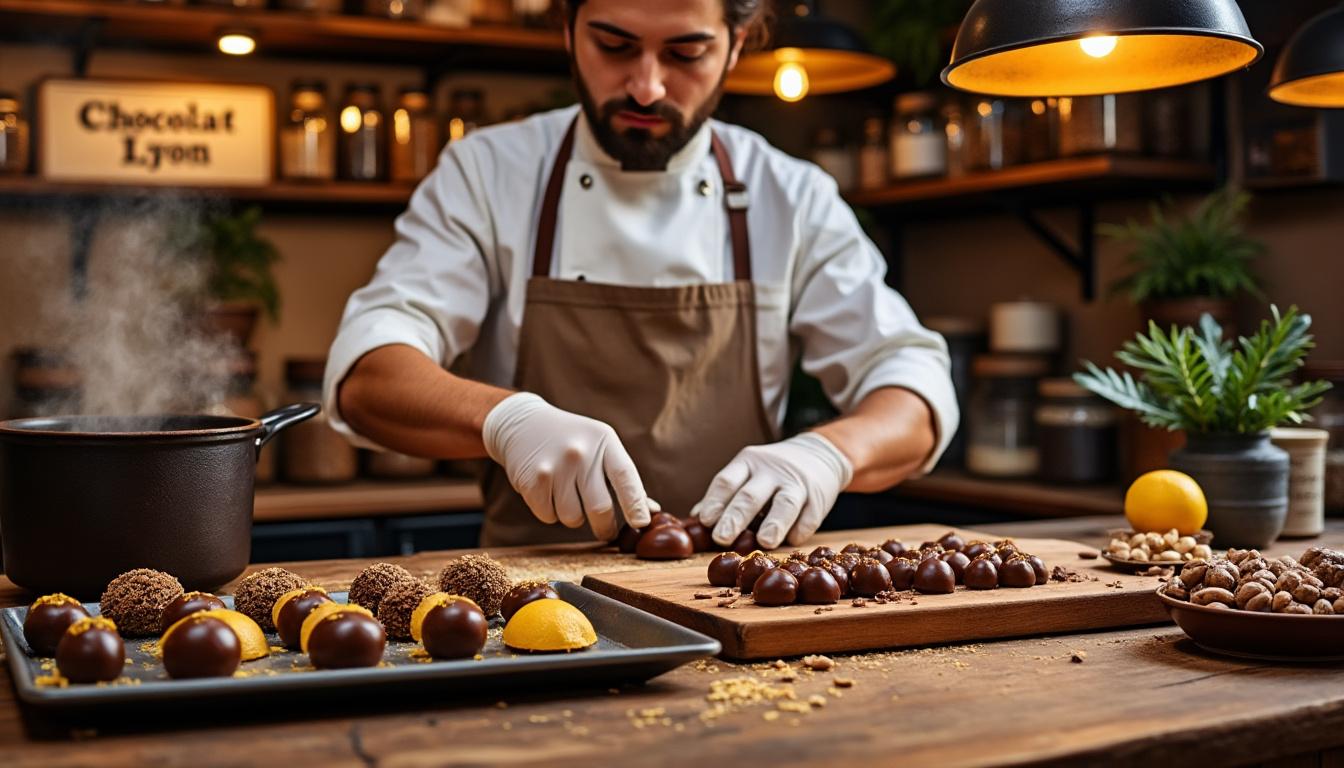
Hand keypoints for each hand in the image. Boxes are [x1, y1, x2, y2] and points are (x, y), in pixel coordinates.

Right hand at [482, 393, 651, 540]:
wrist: (523, 424)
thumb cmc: (573, 440)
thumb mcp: (601, 446)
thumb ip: (624, 479)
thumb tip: (649, 513)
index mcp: (603, 441)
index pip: (625, 477)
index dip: (636, 504)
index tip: (642, 524)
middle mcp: (579, 452)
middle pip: (600, 507)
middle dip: (605, 527)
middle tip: (606, 531)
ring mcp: (554, 466)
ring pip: (573, 518)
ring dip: (574, 518)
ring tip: (569, 497)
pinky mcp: (532, 481)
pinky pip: (548, 516)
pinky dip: (551, 513)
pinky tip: (548, 492)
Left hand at [691, 432, 853, 549]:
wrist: (820, 455)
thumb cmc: (772, 472)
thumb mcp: (747, 472)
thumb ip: (725, 494)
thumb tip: (696, 519)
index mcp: (748, 463)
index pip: (727, 481)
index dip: (715, 501)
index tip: (705, 521)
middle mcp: (771, 471)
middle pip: (751, 495)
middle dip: (736, 517)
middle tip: (722, 537)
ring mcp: (797, 484)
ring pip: (785, 503)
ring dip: (774, 523)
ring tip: (764, 542)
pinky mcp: (819, 498)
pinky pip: (809, 516)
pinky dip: (800, 530)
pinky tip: (790, 541)